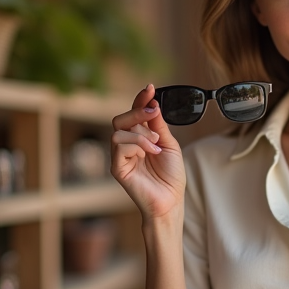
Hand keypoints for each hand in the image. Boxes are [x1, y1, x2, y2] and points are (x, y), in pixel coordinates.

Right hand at [110, 84, 185, 220]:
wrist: (171, 201)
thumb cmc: (171, 176)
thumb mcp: (169, 144)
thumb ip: (158, 126)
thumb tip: (153, 103)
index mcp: (138, 138)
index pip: (133, 115)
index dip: (139, 100)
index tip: (149, 88)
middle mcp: (126, 146)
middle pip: (120, 119)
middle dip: (137, 111)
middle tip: (153, 111)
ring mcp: (120, 157)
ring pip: (118, 130)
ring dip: (140, 132)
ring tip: (156, 144)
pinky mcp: (118, 168)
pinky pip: (120, 146)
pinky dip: (138, 144)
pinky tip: (152, 152)